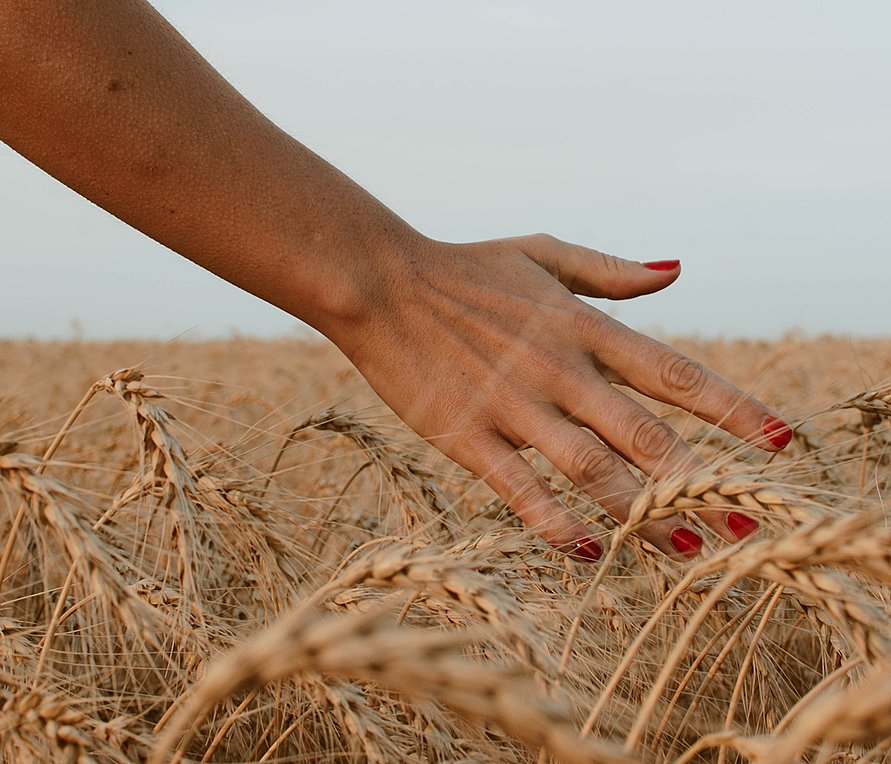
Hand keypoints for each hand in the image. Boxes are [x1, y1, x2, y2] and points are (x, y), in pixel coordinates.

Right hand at [332, 234, 790, 561]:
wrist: (380, 282)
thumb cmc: (464, 267)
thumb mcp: (542, 253)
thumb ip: (612, 270)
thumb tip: (678, 270)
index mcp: (582, 325)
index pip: (674, 372)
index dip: (733, 409)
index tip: (781, 442)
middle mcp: (559, 368)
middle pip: (646, 433)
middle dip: (702, 481)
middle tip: (749, 524)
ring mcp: (512, 404)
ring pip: (591, 469)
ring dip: (642, 513)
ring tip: (687, 549)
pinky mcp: (466, 434)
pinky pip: (520, 489)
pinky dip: (557, 521)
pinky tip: (589, 550)